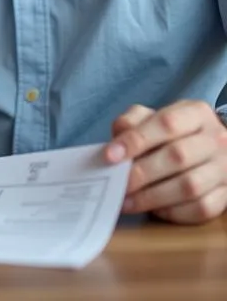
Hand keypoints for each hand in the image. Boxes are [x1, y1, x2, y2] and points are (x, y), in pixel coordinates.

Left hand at [106, 101, 226, 223]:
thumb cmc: (172, 132)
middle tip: (117, 184)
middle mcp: (217, 140)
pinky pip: (202, 209)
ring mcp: (226, 169)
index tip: (110, 156)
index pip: (166, 123)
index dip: (136, 140)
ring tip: (128, 201)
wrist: (209, 147)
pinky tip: (153, 210)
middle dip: (141, 173)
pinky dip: (174, 212)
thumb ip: (132, 123)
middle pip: (177, 156)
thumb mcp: (152, 117)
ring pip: (190, 187)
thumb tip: (116, 145)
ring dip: (153, 197)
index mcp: (197, 113)